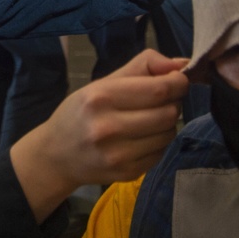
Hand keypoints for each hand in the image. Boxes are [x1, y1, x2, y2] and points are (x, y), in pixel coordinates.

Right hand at [11, 49, 189, 222]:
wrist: (56, 155)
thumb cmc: (81, 112)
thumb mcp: (103, 82)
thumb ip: (143, 67)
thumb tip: (182, 64)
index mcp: (101, 97)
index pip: (159, 90)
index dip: (178, 83)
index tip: (178, 80)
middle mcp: (108, 127)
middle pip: (168, 113)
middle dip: (173, 103)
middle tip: (162, 100)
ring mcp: (118, 155)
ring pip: (169, 134)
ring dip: (167, 124)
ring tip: (149, 119)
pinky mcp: (127, 173)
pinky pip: (161, 152)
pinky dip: (158, 142)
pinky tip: (141, 138)